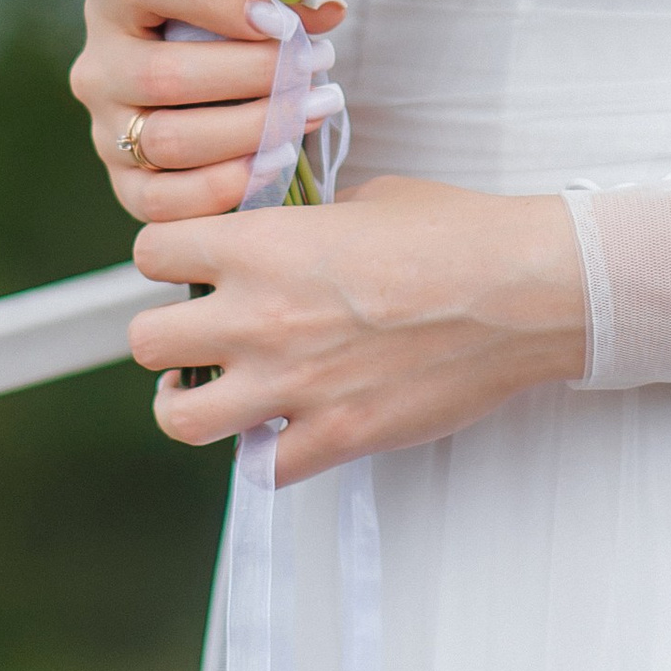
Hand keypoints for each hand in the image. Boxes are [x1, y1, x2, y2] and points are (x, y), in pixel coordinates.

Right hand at [71, 0, 347, 228]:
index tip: (285, 22)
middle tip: (314, 65)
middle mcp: (100, 66)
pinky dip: (224, 186)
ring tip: (310, 111)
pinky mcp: (124, 184)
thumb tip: (328, 10)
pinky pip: (162, 201)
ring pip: (168, 140)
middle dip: (252, 75)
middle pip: (165, 77)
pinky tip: (277, 160)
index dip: (225, 5)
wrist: (195, 81)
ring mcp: (106, 131)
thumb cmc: (223, 20)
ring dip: (251, 130)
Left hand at [129, 176, 588, 483]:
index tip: (192, 268)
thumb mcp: (366, 201)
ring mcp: (292, 385)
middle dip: (168, 338)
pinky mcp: (334, 437)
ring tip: (214, 393)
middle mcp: (259, 316)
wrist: (524, 290)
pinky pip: (260, 469)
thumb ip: (304, 224)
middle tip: (199, 336)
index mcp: (262, 245)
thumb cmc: (457, 234)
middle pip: (146, 342)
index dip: (169, 259)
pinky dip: (265, 454)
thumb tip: (284, 236)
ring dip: (190, 404)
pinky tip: (283, 430)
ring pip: (179, 417)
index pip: (152, 252)